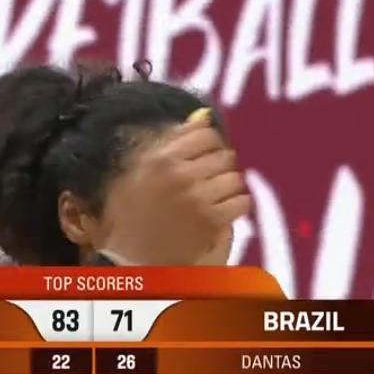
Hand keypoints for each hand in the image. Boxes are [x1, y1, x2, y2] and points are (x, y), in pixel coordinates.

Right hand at [99, 112, 250, 264]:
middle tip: (207, 182)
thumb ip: (171, 138)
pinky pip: (242, 202)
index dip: (209, 145)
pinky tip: (222, 211)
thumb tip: (204, 113)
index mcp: (160, 158)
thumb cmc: (132, 213)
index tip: (203, 158)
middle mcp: (179, 174)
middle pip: (224, 155)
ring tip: (214, 197)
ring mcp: (197, 198)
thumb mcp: (140, 170)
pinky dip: (236, 206)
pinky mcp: (211, 221)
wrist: (131, 259)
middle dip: (219, 168)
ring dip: (228, 188)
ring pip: (235, 178)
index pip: (206, 134)